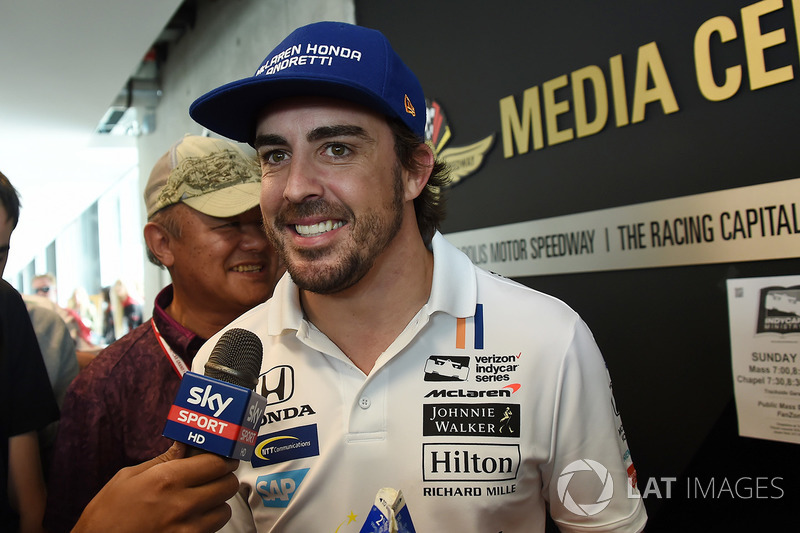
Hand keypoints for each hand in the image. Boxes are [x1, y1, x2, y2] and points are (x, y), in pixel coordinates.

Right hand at [71, 441, 239, 532]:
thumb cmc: (106, 514)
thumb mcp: (129, 477)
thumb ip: (164, 459)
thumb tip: (185, 444)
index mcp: (167, 480)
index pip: (216, 463)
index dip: (222, 459)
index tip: (220, 458)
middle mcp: (181, 504)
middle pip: (227, 485)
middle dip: (223, 478)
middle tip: (213, 477)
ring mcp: (186, 529)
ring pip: (224, 510)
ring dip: (216, 504)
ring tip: (199, 501)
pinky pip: (212, 530)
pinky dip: (207, 524)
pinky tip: (191, 519)